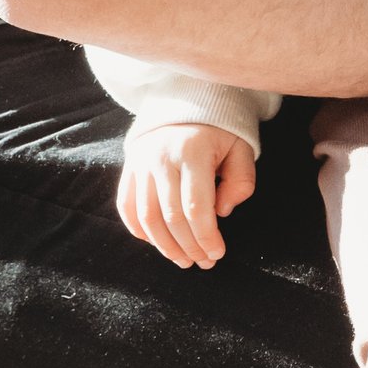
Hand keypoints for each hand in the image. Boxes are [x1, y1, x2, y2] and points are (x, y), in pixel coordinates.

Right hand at [117, 121, 254, 267]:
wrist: (185, 104)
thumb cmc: (219, 133)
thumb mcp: (241, 150)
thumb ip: (241, 181)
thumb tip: (222, 213)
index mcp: (192, 152)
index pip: (196, 207)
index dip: (206, 237)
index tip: (217, 253)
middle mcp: (161, 158)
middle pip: (171, 217)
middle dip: (189, 247)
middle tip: (203, 262)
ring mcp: (141, 163)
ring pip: (147, 217)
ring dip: (165, 246)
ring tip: (183, 260)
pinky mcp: (129, 168)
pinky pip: (127, 206)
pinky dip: (140, 230)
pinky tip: (158, 243)